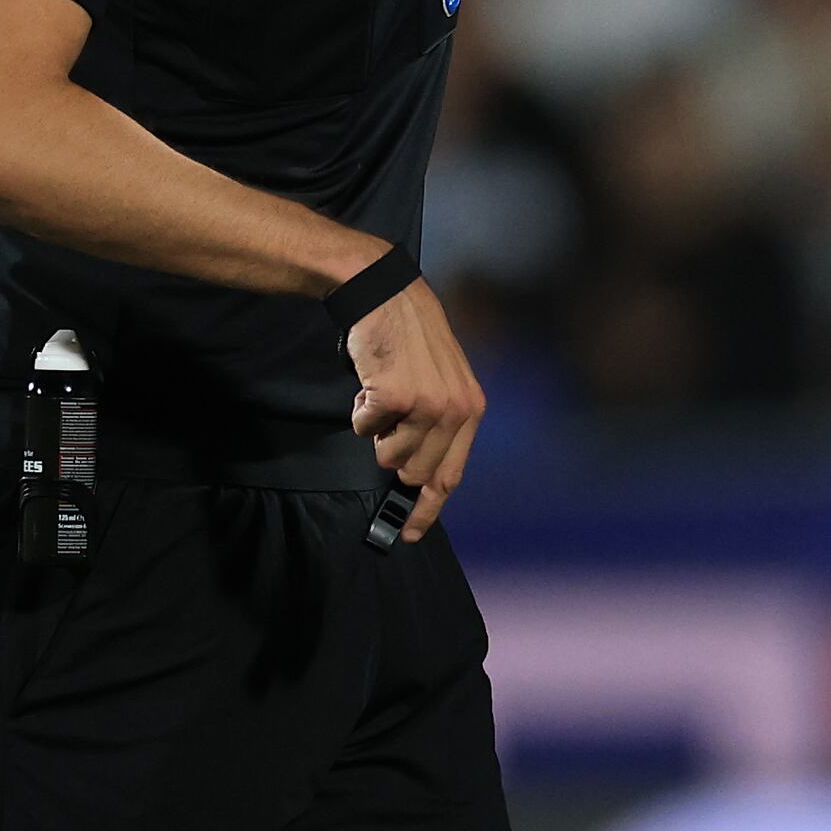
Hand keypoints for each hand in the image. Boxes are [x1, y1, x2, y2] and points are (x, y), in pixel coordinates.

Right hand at [343, 273, 483, 536]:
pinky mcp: (395, 396)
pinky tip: (371, 384)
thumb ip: (439, 428)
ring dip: (376, 430)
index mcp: (471, 411)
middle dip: (393, 454)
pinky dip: (360, 411)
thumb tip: (417, 478)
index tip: (410, 532)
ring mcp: (427, 404)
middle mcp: (455, 411)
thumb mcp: (443, 383)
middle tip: (389, 421)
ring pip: (387, 455)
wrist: (388, 298)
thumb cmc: (411, 341)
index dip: (428, 508)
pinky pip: (364, 429)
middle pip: (414, 473)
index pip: (451, 476)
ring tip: (384, 395)